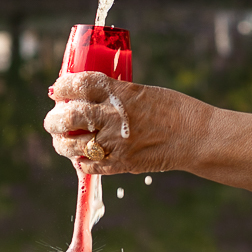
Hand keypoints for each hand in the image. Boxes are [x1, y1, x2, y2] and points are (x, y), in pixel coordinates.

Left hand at [44, 71, 205, 174]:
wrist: (197, 136)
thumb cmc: (175, 110)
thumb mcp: (143, 92)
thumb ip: (116, 95)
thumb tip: (89, 98)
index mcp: (119, 93)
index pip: (79, 84)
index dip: (62, 87)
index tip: (57, 89)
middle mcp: (113, 117)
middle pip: (69, 116)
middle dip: (54, 119)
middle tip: (53, 120)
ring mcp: (116, 142)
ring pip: (73, 145)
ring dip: (62, 143)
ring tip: (62, 141)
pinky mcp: (122, 163)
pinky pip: (90, 166)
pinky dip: (81, 162)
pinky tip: (82, 157)